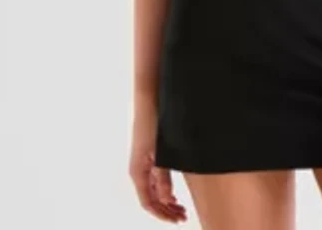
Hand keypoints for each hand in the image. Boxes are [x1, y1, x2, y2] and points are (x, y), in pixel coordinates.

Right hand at [129, 107, 186, 223]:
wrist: (149, 102)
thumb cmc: (153, 125)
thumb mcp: (160, 152)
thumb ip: (163, 176)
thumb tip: (166, 200)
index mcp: (138, 173)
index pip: (148, 202)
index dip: (162, 214)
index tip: (176, 219)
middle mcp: (138, 171)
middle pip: (151, 199)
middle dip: (166, 211)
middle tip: (183, 217)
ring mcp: (143, 164)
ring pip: (153, 190)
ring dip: (166, 201)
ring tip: (181, 208)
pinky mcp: (148, 157)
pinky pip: (155, 180)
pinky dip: (164, 190)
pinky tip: (174, 193)